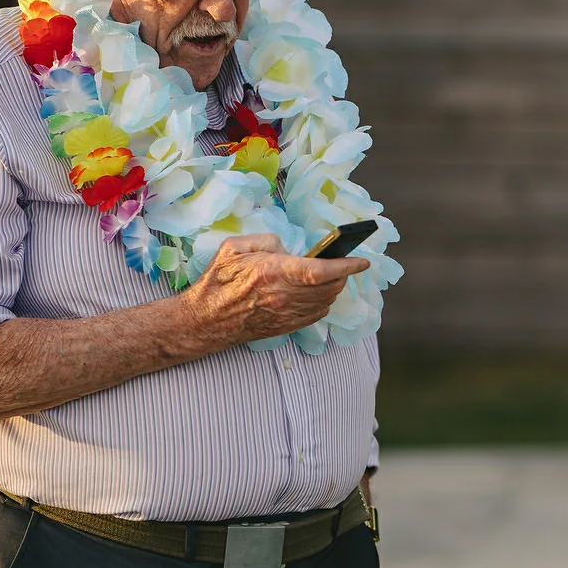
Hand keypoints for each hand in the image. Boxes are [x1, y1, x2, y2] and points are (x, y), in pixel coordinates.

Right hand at [178, 233, 368, 352]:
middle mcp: (285, 295)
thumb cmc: (217, 281)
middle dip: (342, 274)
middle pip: (330, 286)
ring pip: (326, 301)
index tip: (363, 260)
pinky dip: (323, 302)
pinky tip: (316, 293)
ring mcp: (286, 314)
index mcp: (274, 271)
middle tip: (342, 262)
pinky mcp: (285, 326)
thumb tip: (288, 249)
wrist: (204, 320)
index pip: (322, 270)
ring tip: (329, 276)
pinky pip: (316, 315)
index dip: (347, 265)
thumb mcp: (235, 246)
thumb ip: (267, 241)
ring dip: (333, 288)